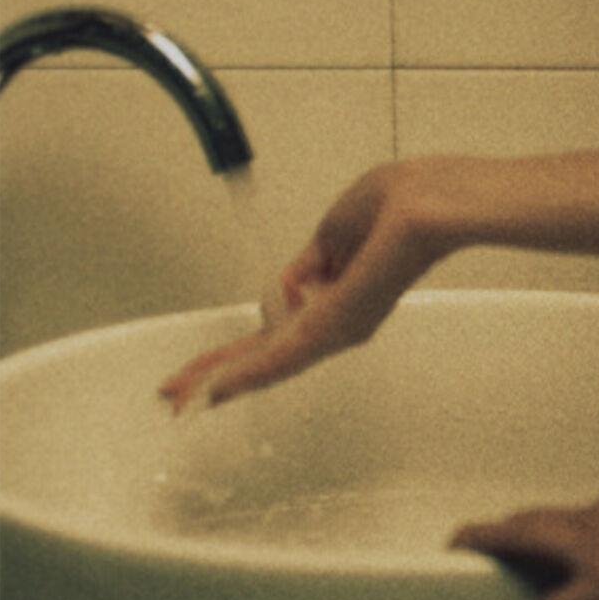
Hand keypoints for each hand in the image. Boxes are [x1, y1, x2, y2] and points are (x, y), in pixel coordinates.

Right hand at [157, 161, 454, 412]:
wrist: (426, 202)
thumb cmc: (401, 204)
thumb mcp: (336, 233)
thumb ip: (308, 266)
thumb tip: (287, 288)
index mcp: (336, 299)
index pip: (277, 331)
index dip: (239, 348)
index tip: (205, 369)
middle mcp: (337, 323)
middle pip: (263, 356)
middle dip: (215, 374)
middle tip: (172, 397)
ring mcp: (336, 328)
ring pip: (263, 363)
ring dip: (216, 377)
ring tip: (177, 395)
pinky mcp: (333, 326)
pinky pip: (280, 356)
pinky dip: (244, 373)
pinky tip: (215, 391)